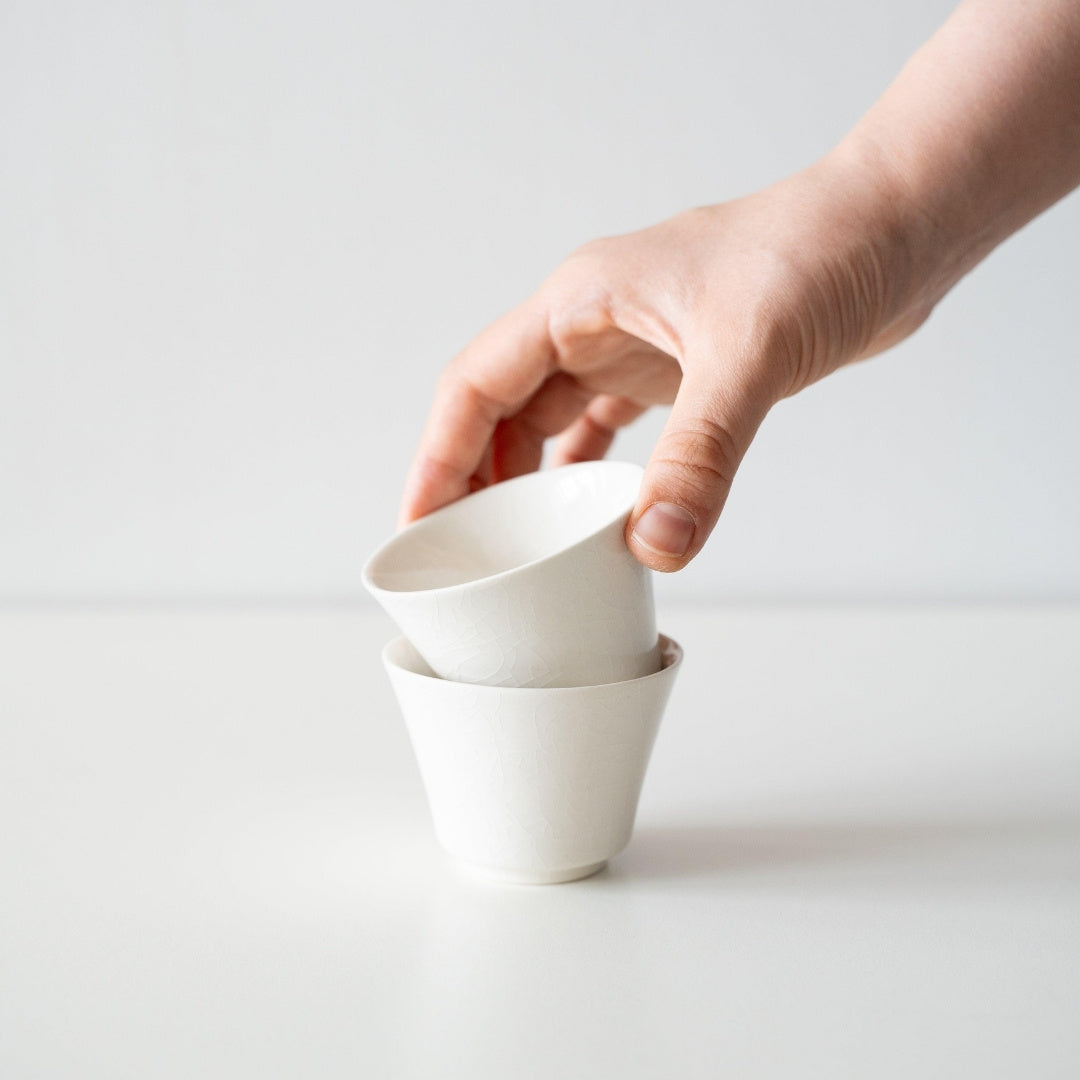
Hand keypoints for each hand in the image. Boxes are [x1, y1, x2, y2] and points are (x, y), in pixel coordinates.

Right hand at [399, 152, 933, 569]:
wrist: (894, 230)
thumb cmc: (819, 251)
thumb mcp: (749, 354)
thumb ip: (702, 452)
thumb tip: (656, 543)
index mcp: (581, 302)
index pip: (476, 385)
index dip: (438, 458)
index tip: (417, 522)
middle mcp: (595, 325)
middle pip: (501, 413)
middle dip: (474, 483)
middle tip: (461, 556)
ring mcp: (634, 350)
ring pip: (551, 425)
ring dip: (530, 484)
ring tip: (515, 549)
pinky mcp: (676, 373)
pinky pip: (608, 432)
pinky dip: (593, 477)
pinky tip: (591, 517)